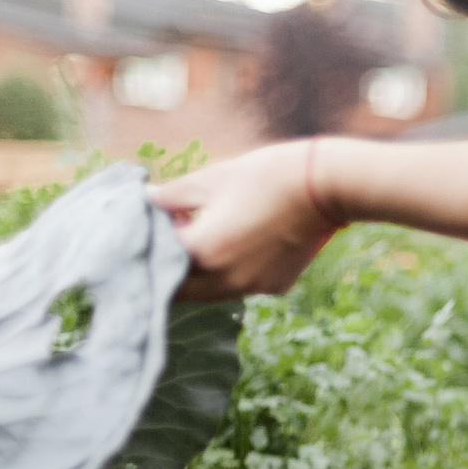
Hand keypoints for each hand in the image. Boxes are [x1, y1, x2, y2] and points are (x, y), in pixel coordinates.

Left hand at [150, 140, 337, 302]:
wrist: (324, 187)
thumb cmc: (264, 176)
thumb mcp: (210, 179)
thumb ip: (170, 197)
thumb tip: (143, 200)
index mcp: (203, 251)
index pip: (157, 260)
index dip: (149, 242)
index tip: (152, 225)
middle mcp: (225, 279)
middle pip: (180, 289)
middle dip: (169, 268)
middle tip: (172, 239)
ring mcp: (252, 287)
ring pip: (210, 292)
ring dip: (199, 274)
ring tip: (205, 240)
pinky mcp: (275, 286)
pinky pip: (241, 286)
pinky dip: (231, 272)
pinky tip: (241, 245)